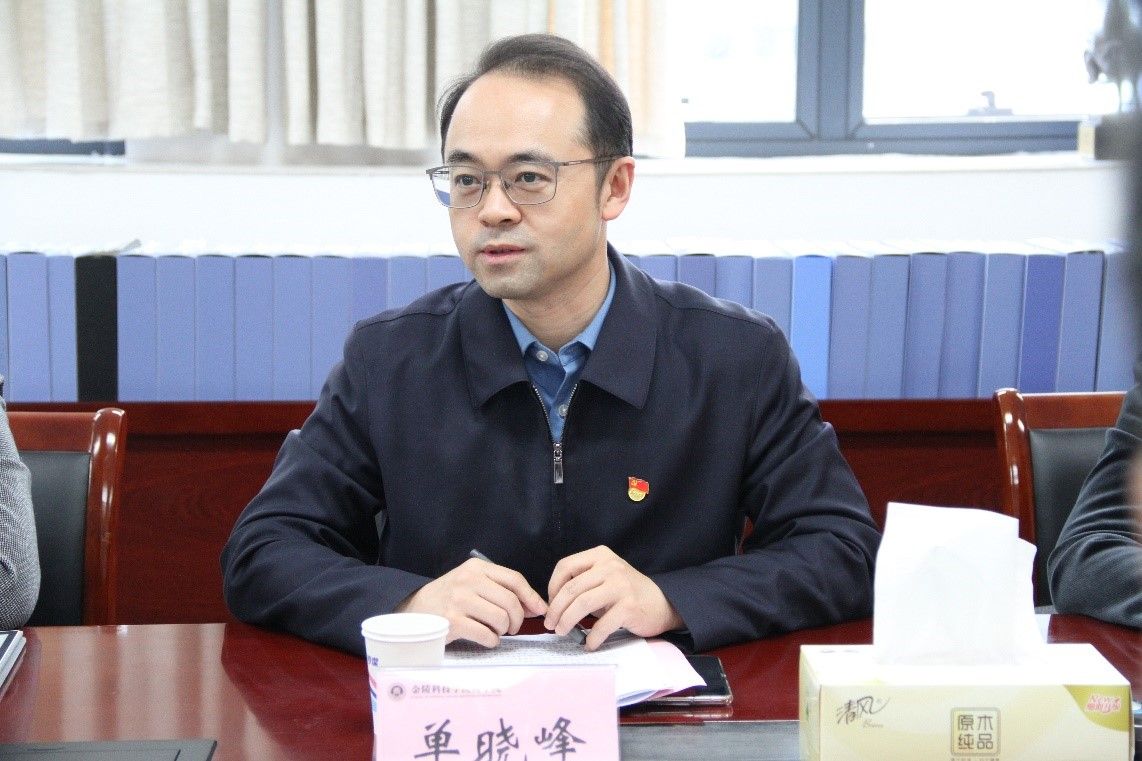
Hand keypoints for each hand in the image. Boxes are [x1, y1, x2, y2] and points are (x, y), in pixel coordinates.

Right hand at [397, 558, 546, 647]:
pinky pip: (487, 635)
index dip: (531, 597)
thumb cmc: (450, 597)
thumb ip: (501, 590)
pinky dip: (492, 641)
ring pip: (501, 618)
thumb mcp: (473, 584)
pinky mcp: (452, 622)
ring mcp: (459, 600)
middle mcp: (468, 580)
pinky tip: (486, 639)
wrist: (414, 609)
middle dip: (517, 619)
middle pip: (510, 601)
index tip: (540, 610)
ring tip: (496, 631)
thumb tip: (536, 607)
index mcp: (476, 568)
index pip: (514, 579)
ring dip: (504, 631)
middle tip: (512, 627)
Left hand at [544, 546, 682, 649]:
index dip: (552, 587)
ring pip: (582, 604)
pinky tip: (589, 644)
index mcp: (600, 555)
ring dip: (567, 622)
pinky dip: (592, 637)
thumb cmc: (626, 593)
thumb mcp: (604, 577)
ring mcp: (620, 585)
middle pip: (571, 588)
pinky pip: (602, 625)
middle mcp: (610, 566)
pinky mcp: (629, 606)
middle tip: (551, 625)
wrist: (662, 603)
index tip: (550, 604)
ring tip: (563, 632)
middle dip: (556, 610)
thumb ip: (582, 582)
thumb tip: (553, 603)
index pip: (565, 566)